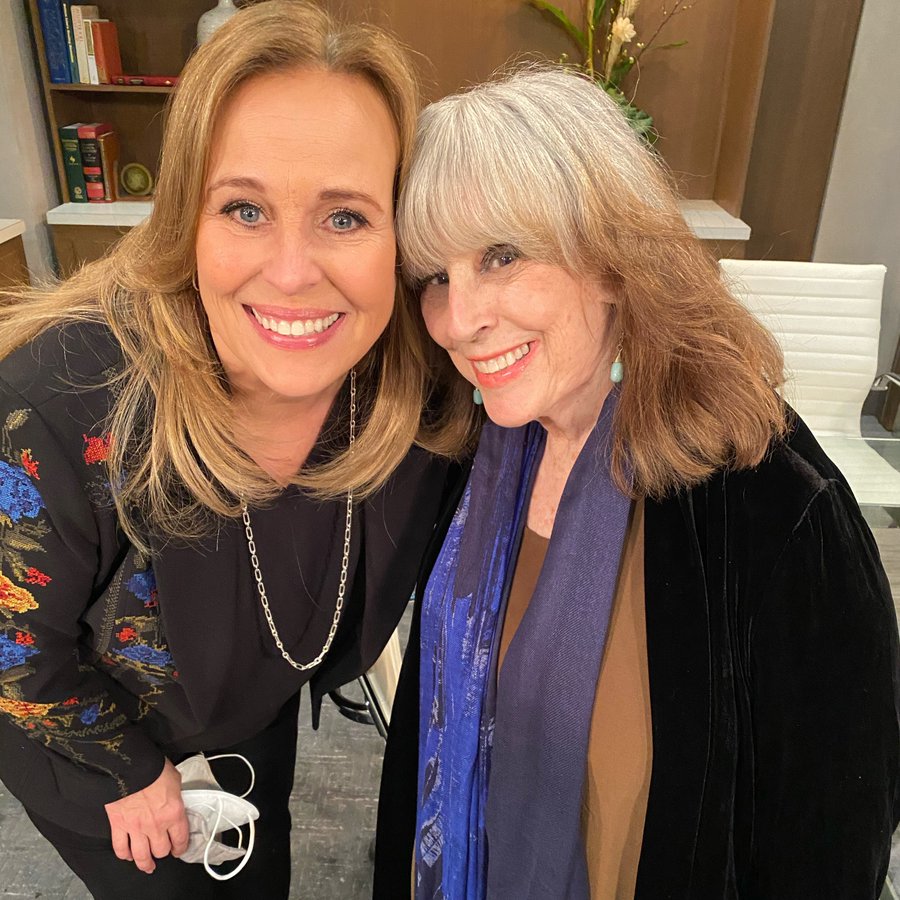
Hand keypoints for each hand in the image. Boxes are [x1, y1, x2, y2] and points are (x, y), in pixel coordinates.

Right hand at [105, 758, 188, 872]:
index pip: (181, 839)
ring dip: (145, 863)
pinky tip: (128, 855)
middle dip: (163, 852)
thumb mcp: (175, 779)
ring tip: (147, 865)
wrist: (128, 766)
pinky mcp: (118, 826)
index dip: (181, 847)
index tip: (179, 849)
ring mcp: (136, 828)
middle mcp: (156, 825)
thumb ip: (176, 795)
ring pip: (141, 856)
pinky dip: (124, 854)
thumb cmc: (152, 769)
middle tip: (163, 851)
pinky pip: (120, 848)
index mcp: (173, 813)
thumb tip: (175, 799)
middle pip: (161, 850)